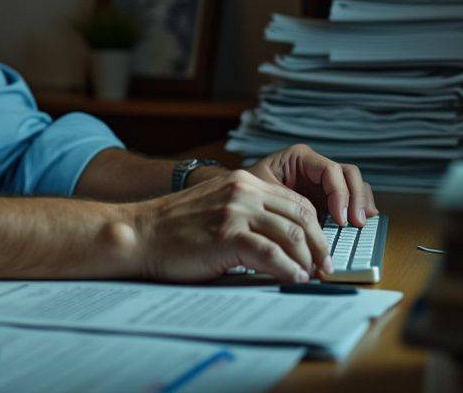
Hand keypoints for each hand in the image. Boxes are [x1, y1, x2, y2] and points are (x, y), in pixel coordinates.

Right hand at [127, 169, 333, 282]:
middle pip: (301, 216)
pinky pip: (272, 255)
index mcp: (243, 182)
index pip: (295, 201)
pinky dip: (289, 271)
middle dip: (318, 245)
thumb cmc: (172, 229)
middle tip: (324, 267)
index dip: (314, 228)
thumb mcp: (215, 208)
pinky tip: (293, 280)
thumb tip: (280, 242)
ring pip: (291, 236)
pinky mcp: (228, 236)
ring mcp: (236, 212)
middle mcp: (243, 191)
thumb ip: (245, 215)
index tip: (319, 249)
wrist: (138, 234)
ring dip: (307, 261)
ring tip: (311, 278)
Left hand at [246, 144, 376, 227]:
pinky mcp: (326, 196)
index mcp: (300, 158)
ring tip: (361, 223)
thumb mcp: (262, 193)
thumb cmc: (245, 192)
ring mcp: (323, 181)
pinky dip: (358, 206)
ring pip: (354, 183)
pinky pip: (350, 196)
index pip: (331, 170)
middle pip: (348, 174)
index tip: (340, 219)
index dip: (340, 194)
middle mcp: (315, 166)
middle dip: (355, 198)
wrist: (236, 198)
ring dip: (361, 202)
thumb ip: (285, 203)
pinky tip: (363, 220)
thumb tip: (308, 226)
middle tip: (356, 223)